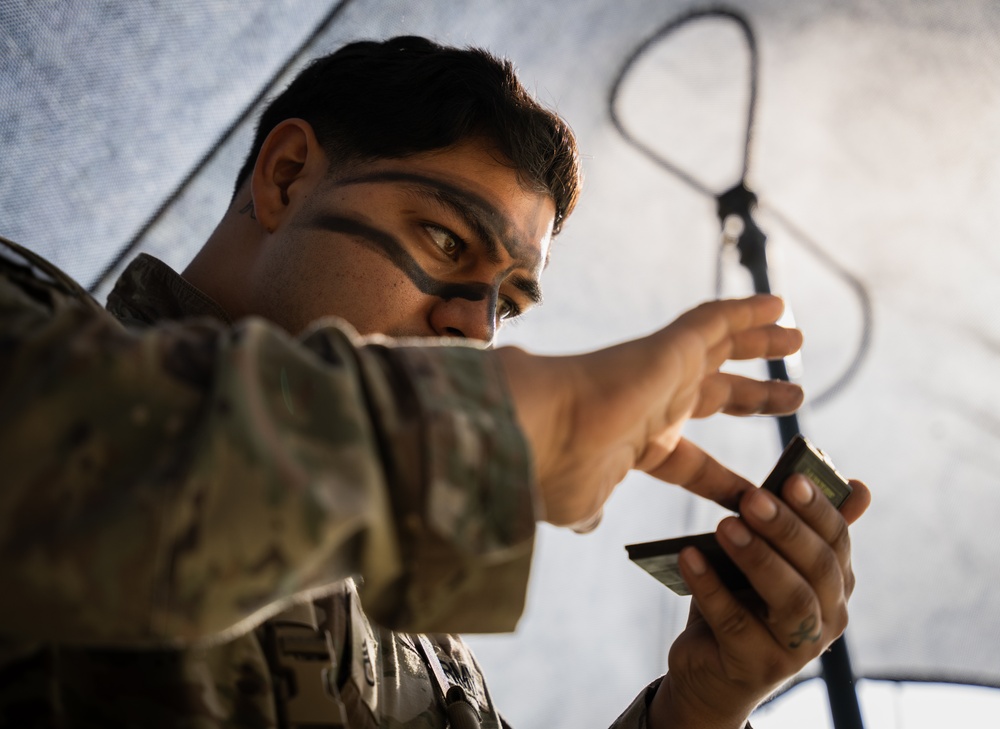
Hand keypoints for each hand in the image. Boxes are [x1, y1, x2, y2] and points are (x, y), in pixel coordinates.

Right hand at [495, 294, 802, 525]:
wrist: (537, 433)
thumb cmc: (556, 474)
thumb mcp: (582, 505)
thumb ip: (591, 510)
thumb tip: (588, 524)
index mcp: (640, 448)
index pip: (695, 464)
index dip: (726, 480)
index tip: (754, 493)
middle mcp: (656, 405)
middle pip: (720, 394)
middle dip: (757, 395)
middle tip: (794, 395)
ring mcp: (663, 373)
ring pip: (723, 347)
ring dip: (760, 341)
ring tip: (795, 335)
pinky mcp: (669, 346)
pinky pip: (715, 320)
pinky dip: (746, 310)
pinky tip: (779, 304)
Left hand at [647, 475, 872, 728]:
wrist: (710, 671)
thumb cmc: (742, 603)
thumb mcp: (769, 561)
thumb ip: (797, 525)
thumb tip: (854, 483)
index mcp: (836, 584)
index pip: (837, 540)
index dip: (817, 508)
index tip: (790, 478)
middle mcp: (828, 618)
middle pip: (818, 569)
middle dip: (785, 529)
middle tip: (752, 498)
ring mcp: (797, 649)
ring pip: (790, 601)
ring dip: (757, 559)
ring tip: (724, 526)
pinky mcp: (757, 668)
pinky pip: (735, 624)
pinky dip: (711, 588)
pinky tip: (688, 557)